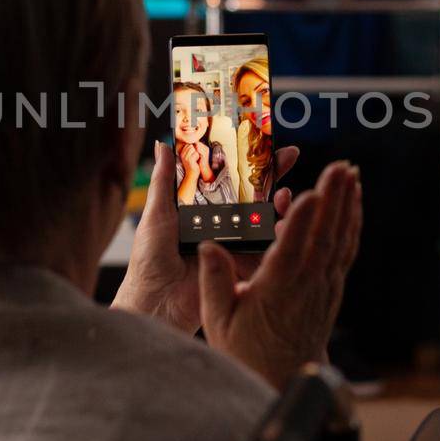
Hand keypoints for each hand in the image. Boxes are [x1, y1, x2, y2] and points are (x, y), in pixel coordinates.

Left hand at [114, 140, 299, 333]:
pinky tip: (284, 219)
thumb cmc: (150, 260)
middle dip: (273, 174)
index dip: (246, 162)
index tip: (261, 141)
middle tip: (289, 155)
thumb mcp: (157, 212)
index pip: (230, 179)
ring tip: (285, 190)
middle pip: (254, 194)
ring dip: (281, 202)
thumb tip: (164, 144)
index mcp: (203, 209)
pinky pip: (268, 246)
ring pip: (266, 217)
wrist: (157, 299)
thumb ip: (165, 179)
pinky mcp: (246, 264)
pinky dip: (280, 231)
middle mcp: (223, 224)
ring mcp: (237, 243)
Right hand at [178, 139, 203, 176]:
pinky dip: (198, 157)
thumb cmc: (192, 165)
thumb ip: (189, 150)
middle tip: (194, 157)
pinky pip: (196, 154)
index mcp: (182, 153)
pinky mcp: (190, 160)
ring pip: (194, 149)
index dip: (193, 148)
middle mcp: (183, 155)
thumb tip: (193, 143)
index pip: (188, 144)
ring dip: (197, 154)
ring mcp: (186, 157)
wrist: (192, 174)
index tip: (193, 154)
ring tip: (195, 160)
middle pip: (191, 146)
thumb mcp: (189, 157)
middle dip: (195, 150)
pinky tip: (196, 162)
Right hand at [198, 161, 361, 390]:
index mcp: (276, 292)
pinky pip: (346, 249)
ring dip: (348, 205)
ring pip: (341, 240)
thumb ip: (214, 282)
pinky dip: (352, 223)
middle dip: (333, 199)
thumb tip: (209, 246)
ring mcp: (324, 286)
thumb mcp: (218, 322)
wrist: (284, 378)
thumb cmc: (247, 351)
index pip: (291, 252)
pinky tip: (354, 202)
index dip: (300, 223)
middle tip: (340, 166)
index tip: (309, 194)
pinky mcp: (332, 287)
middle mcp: (307, 286)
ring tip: (351, 172)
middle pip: (324, 237)